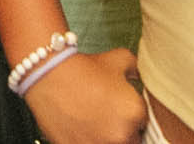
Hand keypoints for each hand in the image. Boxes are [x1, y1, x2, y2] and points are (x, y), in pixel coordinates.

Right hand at [23, 48, 147, 143]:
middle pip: (131, 140)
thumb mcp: (120, 58)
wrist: (49, 74)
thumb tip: (141, 78)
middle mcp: (122, 134)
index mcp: (136, 113)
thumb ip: (138, 70)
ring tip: (92, 124)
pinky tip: (81, 129)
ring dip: (107, 138)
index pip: (144, 124)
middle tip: (106, 117)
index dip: (132, 116)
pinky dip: (88, 140)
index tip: (121, 111)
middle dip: (121, 130)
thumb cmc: (83, 68)